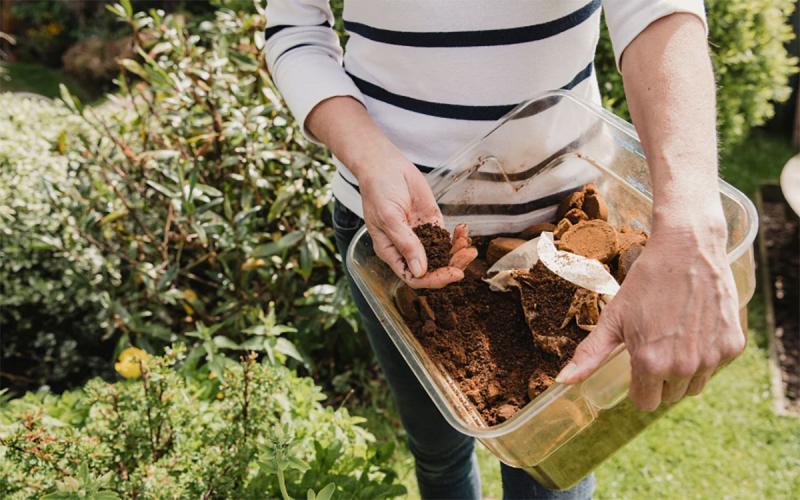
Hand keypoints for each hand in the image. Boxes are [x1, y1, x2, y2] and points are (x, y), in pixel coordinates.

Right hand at [305, 96, 474, 287]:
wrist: (385, 165)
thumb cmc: (378, 190)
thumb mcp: (389, 218)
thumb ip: (405, 243)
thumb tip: (419, 270)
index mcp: (392, 252)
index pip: (414, 277)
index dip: (434, 279)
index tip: (452, 273)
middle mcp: (407, 248)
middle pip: (432, 269)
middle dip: (452, 266)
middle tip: (467, 256)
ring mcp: (420, 236)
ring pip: (442, 255)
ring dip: (457, 253)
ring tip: (469, 246)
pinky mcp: (431, 223)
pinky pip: (447, 238)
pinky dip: (458, 238)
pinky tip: (464, 231)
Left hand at [556, 221, 745, 410]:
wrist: (687, 249)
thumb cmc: (646, 282)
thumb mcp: (613, 318)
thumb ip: (590, 355)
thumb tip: (563, 382)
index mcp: (651, 363)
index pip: (644, 402)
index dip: (638, 386)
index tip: (637, 364)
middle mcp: (684, 367)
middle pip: (669, 396)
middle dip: (660, 378)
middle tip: (656, 344)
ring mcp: (712, 358)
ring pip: (694, 386)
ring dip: (685, 371)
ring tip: (675, 337)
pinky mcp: (733, 346)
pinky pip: (716, 366)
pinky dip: (707, 354)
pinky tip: (696, 328)